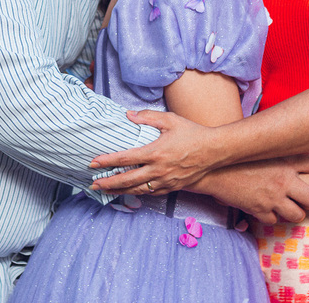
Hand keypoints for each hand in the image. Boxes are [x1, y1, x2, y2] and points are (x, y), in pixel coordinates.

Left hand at [89, 109, 219, 194]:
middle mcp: (158, 170)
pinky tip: (131, 192)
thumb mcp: (170, 120)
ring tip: (107, 191)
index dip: (107, 161)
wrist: (215, 151)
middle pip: (127, 180)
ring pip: (137, 190)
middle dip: (108, 183)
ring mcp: (165, 181)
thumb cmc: (192, 133)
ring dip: (120, 191)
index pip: (125, 159)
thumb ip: (148, 117)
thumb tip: (129, 115)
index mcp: (155, 152)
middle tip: (93, 184)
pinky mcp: (172, 187)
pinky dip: (138, 193)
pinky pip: (151, 193)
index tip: (93, 163)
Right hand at [196, 155, 308, 224]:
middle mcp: (282, 180)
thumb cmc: (236, 157)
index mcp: (283, 161)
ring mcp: (272, 197)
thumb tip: (288, 158)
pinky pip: (274, 220)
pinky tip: (268, 211)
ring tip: (295, 211)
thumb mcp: (260, 150)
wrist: (212, 168)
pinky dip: (273, 217)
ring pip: (296, 214)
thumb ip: (276, 156)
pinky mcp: (260, 210)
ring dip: (296, 214)